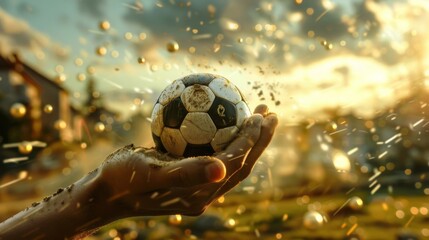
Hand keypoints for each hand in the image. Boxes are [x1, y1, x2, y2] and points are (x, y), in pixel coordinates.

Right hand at [97, 104, 277, 217]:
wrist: (104, 193)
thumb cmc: (122, 180)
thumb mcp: (149, 172)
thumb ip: (184, 173)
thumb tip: (221, 170)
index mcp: (199, 194)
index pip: (234, 164)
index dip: (251, 141)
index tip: (260, 115)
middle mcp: (203, 192)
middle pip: (239, 163)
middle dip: (258, 139)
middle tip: (268, 111)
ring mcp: (196, 186)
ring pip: (228, 160)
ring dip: (245, 139)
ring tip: (254, 114)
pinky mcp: (187, 178)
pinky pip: (211, 156)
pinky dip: (223, 139)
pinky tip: (220, 120)